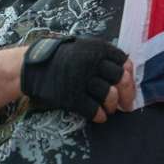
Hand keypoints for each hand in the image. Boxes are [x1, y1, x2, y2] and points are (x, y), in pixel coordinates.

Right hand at [20, 36, 134, 122]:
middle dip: (127, 94)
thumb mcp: (84, 48)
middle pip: (121, 79)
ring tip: (109, 109)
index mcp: (98, 48)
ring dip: (113, 106)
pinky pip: (93, 110)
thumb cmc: (62, 57)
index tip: (128, 85)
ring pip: (109, 95)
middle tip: (127, 104)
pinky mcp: (71, 96)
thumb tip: (127, 70)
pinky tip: (99, 116)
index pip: (125, 62)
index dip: (130, 75)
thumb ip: (104, 56)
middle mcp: (92, 62)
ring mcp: (82, 79)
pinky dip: (100, 115)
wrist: (34, 66)